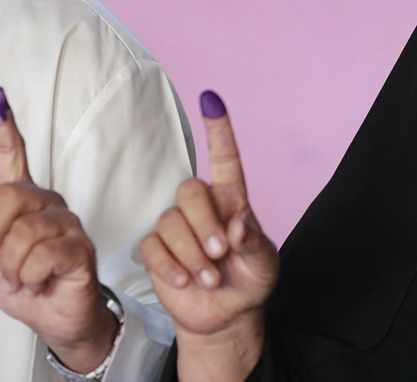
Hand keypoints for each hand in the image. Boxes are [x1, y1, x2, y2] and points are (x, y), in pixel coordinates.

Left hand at [0, 86, 118, 373]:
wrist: (52, 319)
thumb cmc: (21, 283)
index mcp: (22, 200)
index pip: (12, 155)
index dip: (3, 126)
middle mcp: (47, 203)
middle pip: (10, 196)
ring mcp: (67, 223)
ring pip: (25, 232)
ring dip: (13, 266)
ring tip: (22, 280)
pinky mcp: (80, 248)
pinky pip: (44, 254)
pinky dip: (30, 276)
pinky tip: (38, 283)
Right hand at [139, 91, 278, 381]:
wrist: (225, 317)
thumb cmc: (249, 281)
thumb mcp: (264, 265)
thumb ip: (254, 244)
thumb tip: (237, 226)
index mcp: (231, 201)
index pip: (225, 159)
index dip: (219, 130)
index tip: (211, 99)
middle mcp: (201, 208)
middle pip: (189, 190)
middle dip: (204, 224)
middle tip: (220, 254)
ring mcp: (176, 227)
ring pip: (170, 222)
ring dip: (192, 255)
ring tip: (209, 279)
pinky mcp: (157, 250)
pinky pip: (152, 247)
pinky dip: (170, 267)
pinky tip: (184, 281)